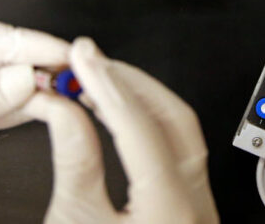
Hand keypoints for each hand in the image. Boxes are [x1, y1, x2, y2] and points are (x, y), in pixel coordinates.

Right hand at [24, 37, 219, 223]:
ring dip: (140, 101)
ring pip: (181, 133)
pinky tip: (120, 115)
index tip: (82, 58)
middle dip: (130, 83)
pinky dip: (149, 127)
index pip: (140, 126)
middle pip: (174, 119)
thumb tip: (64, 107)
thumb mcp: (72, 223)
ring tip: (99, 81)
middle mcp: (197, 206)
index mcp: (171, 210)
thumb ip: (74, 162)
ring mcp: (200, 207)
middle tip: (92, 61)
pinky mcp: (190, 210)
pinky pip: (178, 153)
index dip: (106, 84)